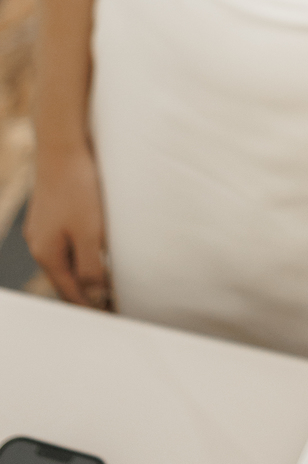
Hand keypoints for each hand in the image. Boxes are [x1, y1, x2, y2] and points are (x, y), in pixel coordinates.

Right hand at [25, 144, 110, 307]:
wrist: (62, 146)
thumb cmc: (77, 188)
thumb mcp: (89, 232)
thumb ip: (91, 266)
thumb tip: (95, 295)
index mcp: (47, 254)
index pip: (70, 292)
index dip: (91, 307)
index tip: (110, 317)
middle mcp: (39, 244)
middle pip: (65, 279)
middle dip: (85, 294)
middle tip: (110, 306)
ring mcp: (43, 228)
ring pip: (65, 260)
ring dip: (83, 273)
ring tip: (105, 284)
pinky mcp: (51, 212)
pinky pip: (66, 242)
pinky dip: (80, 253)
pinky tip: (94, 251)